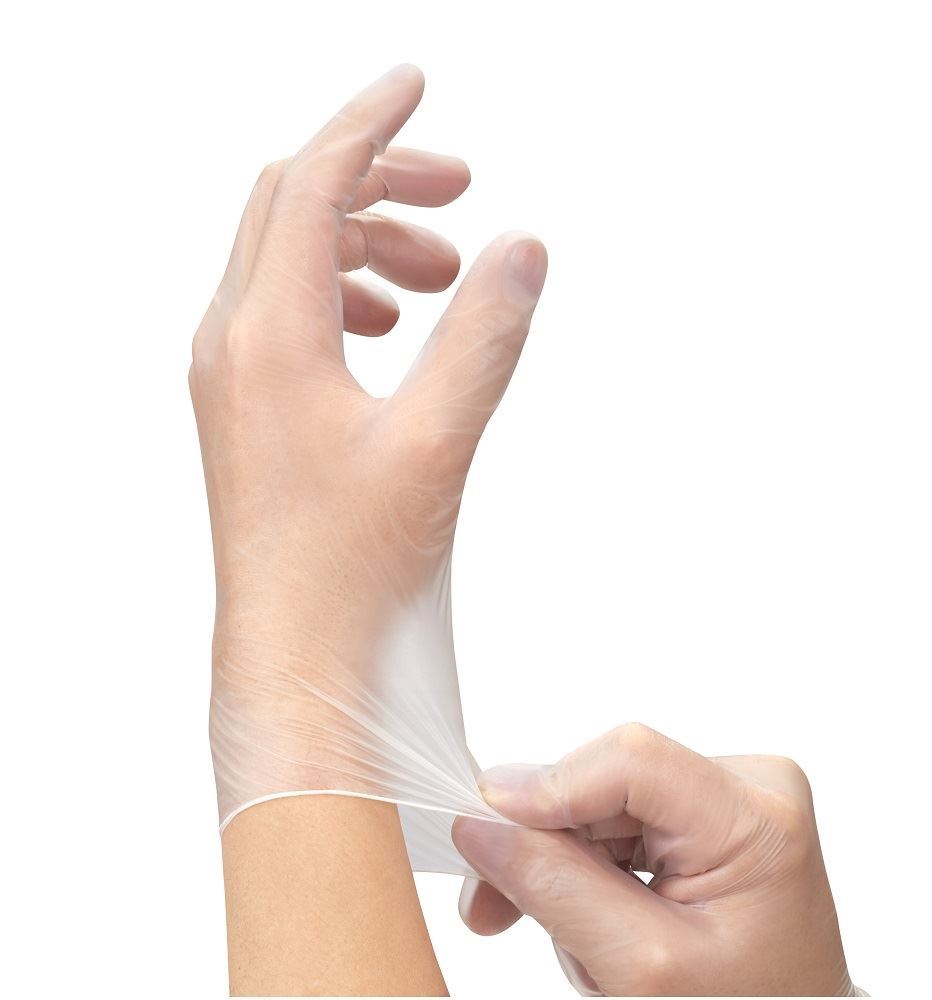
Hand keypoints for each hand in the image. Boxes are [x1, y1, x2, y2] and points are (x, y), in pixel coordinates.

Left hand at [189, 65, 546, 828]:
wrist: (293, 653)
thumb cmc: (350, 565)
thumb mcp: (436, 441)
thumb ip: (483, 337)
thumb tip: (524, 249)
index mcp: (267, 336)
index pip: (310, 185)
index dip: (369, 127)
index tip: (416, 87)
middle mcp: (233, 343)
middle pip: (293, 209)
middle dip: (376, 184)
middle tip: (458, 194)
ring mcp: (232, 378)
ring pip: (291, 262)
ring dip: (365, 245)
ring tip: (439, 277)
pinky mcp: (247, 412)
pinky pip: (287, 314)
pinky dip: (342, 295)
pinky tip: (387, 329)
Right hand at [453, 724, 856, 996]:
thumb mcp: (640, 971)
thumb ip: (555, 888)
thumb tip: (479, 824)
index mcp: (756, 819)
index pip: (630, 761)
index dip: (548, 785)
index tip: (483, 827)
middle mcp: (748, 785)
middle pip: (605, 781)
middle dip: (542, 841)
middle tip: (490, 908)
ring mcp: (728, 794)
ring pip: (598, 800)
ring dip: (559, 861)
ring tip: (560, 933)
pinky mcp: (705, 809)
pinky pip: (615, 816)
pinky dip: (584, 864)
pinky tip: (584, 913)